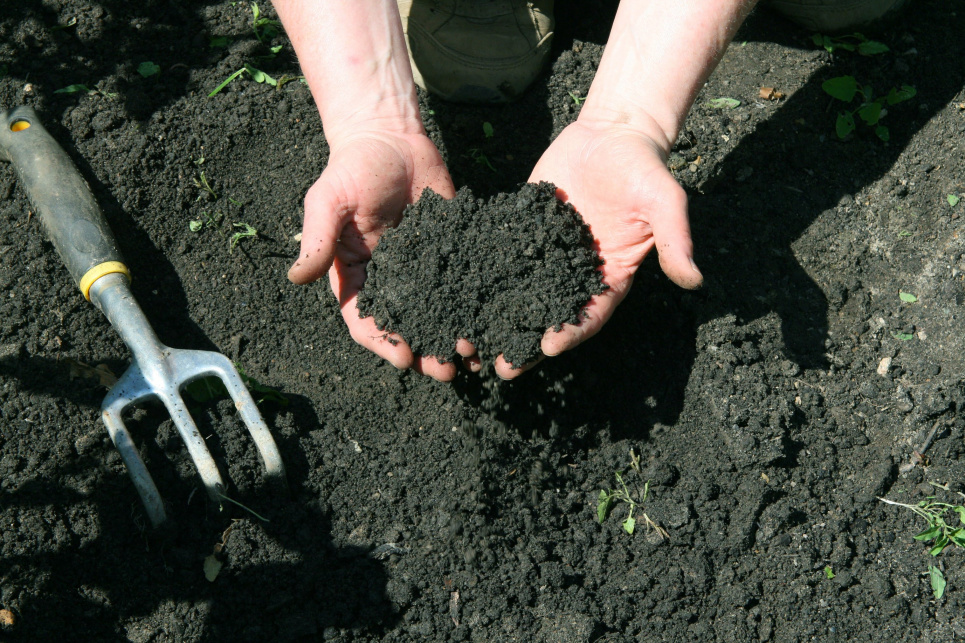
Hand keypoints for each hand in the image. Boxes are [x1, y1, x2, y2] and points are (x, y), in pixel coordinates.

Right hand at [288, 129, 473, 380]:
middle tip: (447, 371)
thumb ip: (318, 240)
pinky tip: (491, 323)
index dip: (383, 342)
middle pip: (406, 326)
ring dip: (452, 338)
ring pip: (438, 313)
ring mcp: (423, 269)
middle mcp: (390, 280)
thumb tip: (296, 278)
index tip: (405, 357)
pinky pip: (464, 285)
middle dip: (424, 352)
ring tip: (472, 357)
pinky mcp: (451, 252)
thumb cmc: (352, 166)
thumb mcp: (328, 200)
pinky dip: (475, 307)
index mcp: (356, 276)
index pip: (365, 320)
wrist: (392, 136)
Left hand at [494, 119, 702, 378]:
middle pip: (548, 316)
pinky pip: (501, 258)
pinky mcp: (524, 230)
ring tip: (469, 343)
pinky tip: (456, 294)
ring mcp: (547, 253)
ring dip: (497, 320)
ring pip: (519, 294)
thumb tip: (695, 280)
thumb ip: (675, 240)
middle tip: (499, 367)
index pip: (590, 314)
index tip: (548, 348)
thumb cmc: (644, 166)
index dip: (570, 332)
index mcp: (610, 276)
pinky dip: (481, 278)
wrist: (614, 131)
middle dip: (525, 342)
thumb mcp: (664, 201)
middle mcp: (575, 272)